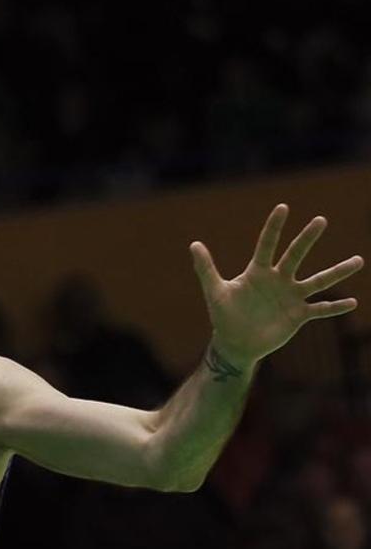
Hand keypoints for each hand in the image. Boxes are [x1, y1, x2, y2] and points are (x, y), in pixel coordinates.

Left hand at [190, 204, 362, 366]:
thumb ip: (206, 268)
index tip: (283, 207)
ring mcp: (291, 297)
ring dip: (337, 272)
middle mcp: (278, 280)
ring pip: (318, 281)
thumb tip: (194, 243)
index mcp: (258, 272)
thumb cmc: (224, 315)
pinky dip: (335, 307)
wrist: (236, 342)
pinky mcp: (298, 315)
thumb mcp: (215, 291)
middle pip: (295, 255)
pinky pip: (320, 309)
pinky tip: (353, 303)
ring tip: (358, 260)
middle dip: (307, 238)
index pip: (267, 244)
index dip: (274, 227)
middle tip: (320, 220)